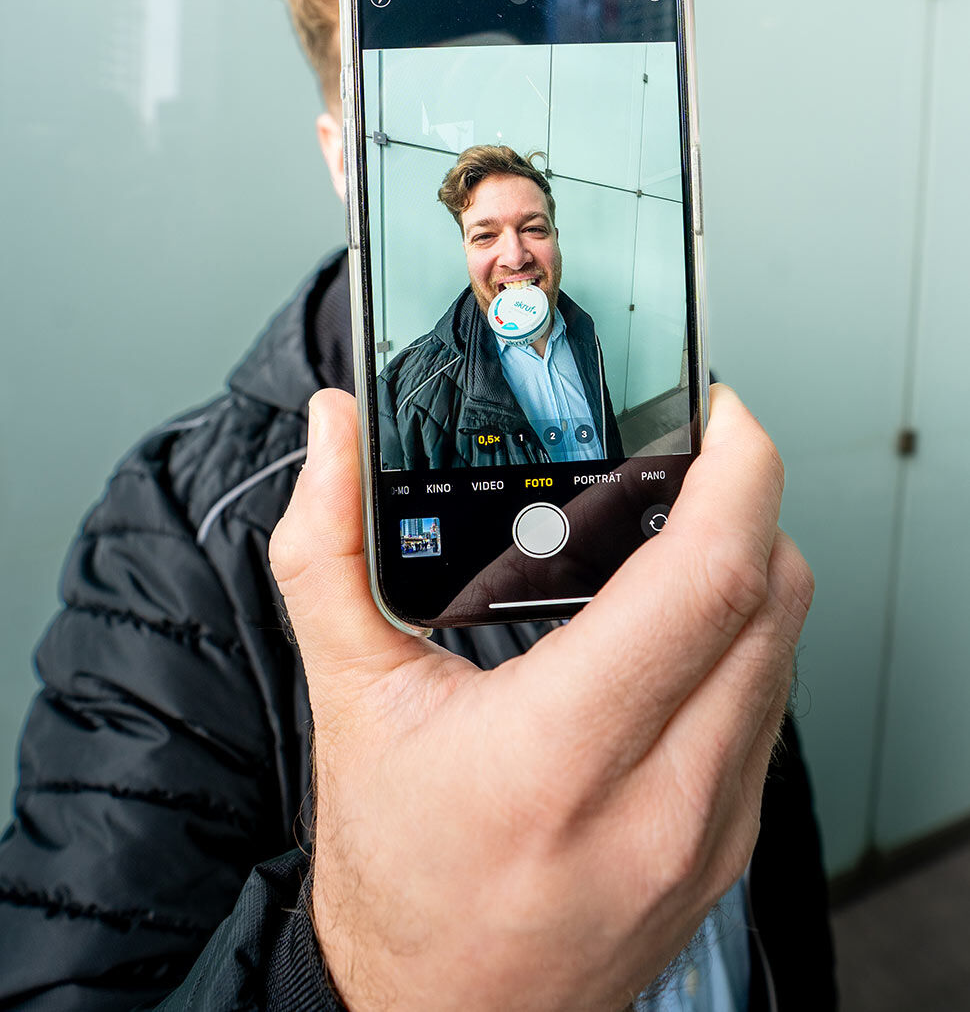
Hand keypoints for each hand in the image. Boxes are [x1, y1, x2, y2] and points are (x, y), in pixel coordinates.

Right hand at [269, 385, 812, 1011]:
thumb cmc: (396, 879)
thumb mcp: (349, 703)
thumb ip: (330, 554)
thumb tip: (332, 442)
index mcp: (558, 753)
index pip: (705, 582)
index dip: (736, 476)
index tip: (720, 421)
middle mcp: (661, 800)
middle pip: (770, 599)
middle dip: (747, 502)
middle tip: (695, 459)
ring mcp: (711, 831)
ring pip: (784, 650)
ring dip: (748, 570)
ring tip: (682, 534)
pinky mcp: (730, 847)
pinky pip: (772, 707)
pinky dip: (743, 640)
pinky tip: (678, 628)